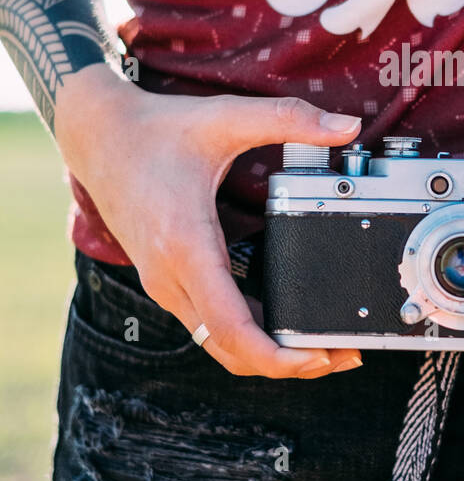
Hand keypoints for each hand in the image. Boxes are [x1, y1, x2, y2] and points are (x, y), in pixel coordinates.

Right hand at [54, 65, 363, 378]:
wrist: (97, 134)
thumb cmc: (157, 129)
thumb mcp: (226, 117)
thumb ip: (289, 118)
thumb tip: (349, 126)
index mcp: (186, 245)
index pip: (231, 327)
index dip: (277, 356)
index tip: (319, 357)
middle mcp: (170, 277)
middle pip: (231, 350)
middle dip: (287, 363)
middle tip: (342, 355)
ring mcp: (165, 284)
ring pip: (219, 344)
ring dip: (267, 356)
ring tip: (321, 346)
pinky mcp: (167, 282)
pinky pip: (209, 326)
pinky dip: (247, 338)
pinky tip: (283, 325)